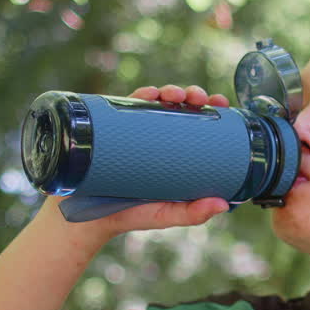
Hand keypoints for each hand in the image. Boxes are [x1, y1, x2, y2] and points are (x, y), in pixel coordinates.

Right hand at [63, 84, 232, 237]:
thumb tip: (223, 205)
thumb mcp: (165, 215)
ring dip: (169, 91)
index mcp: (176, 154)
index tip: (221, 103)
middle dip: (192, 95)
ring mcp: (136, 133)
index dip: (212, 110)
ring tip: (174, 95)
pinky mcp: (114, 130)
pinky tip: (149, 94)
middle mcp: (158, 140)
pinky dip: (140, 96)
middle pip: (181, 108)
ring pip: (156, 103)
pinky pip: (127, 106)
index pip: (199, 125)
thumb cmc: (130, 215)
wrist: (86, 217)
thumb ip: (192, 214)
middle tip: (198, 98)